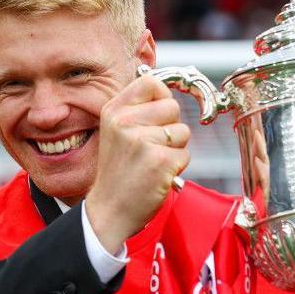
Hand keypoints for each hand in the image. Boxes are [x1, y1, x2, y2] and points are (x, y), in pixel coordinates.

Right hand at [86, 75, 190, 252]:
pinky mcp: (159, 160)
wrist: (109, 211)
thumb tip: (165, 92)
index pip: (150, 82)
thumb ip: (137, 110)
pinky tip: (157, 175)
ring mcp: (142, 141)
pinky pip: (185, 154)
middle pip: (172, 106)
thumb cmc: (119, 173)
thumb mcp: (116, 132)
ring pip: (183, 131)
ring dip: (175, 149)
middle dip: (171, 127)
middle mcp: (124, 122)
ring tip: (153, 162)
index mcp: (113, 111)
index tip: (159, 116)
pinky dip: (177, 167)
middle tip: (153, 147)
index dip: (163, 97)